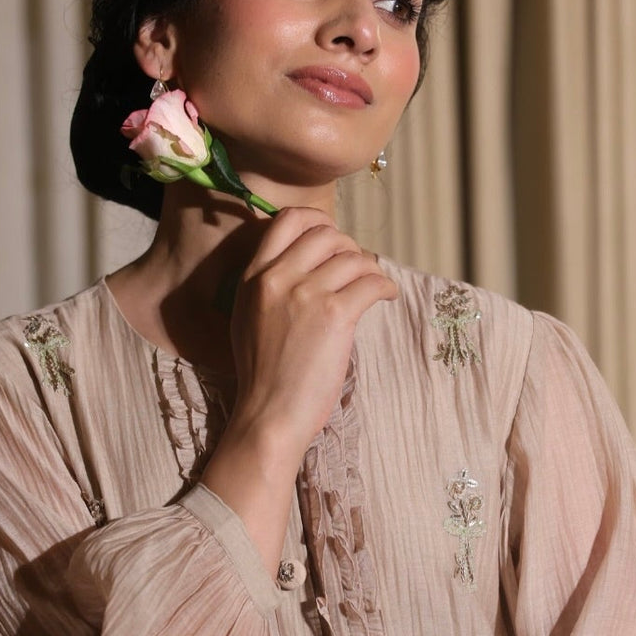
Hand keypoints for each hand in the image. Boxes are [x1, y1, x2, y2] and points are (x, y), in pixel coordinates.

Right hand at [227, 207, 398, 462]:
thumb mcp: (248, 318)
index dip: (317, 221)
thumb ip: (269, 286)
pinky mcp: (334, 314)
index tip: (332, 238)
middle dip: (348, 246)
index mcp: (254, 277)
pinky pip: (372, 281)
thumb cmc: (263, 376)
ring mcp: (306, 294)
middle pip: (326, 233)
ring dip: (369, 269)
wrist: (268, 415)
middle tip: (356, 268)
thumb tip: (307, 263)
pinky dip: (385, 287)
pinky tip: (386, 297)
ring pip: (353, 257)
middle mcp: (278, 278)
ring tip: (372, 287)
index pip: (286, 220)